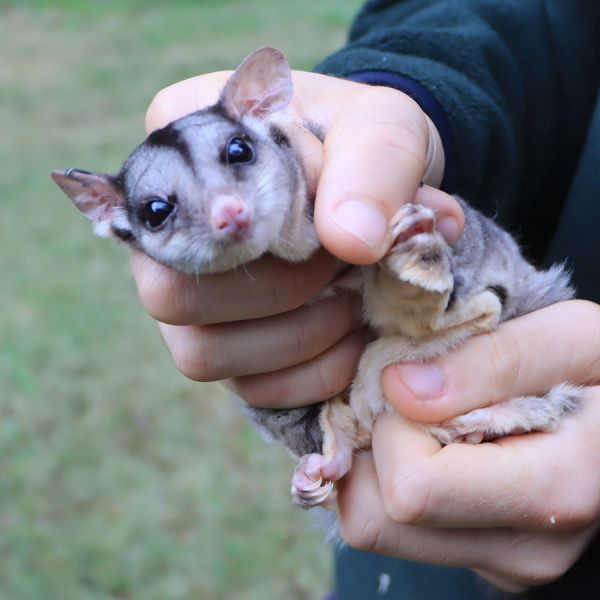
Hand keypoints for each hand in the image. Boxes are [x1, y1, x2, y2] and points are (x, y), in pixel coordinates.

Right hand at [132, 68, 463, 401]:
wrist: (374, 190)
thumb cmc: (362, 151)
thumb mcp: (382, 129)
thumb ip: (372, 165)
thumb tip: (352, 240)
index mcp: (180, 148)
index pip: (174, 205)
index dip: (251, 229)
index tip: (325, 232)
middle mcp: (166, 232)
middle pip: (172, 295)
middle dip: (278, 292)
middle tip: (342, 269)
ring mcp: (188, 295)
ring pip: (201, 353)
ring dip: (295, 339)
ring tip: (353, 304)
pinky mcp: (224, 343)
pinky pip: (245, 386)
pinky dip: (309, 374)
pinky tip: (351, 341)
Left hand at [337, 300, 599, 591]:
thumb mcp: (573, 339)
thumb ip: (493, 359)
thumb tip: (399, 387)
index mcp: (551, 493)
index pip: (410, 488)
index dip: (396, 425)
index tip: (419, 383)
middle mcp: (521, 548)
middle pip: (376, 520)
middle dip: (376, 449)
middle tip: (410, 402)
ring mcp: (500, 559)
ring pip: (377, 526)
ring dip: (381, 464)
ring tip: (425, 420)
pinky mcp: (481, 554)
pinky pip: (399, 526)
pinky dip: (397, 479)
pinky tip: (434, 443)